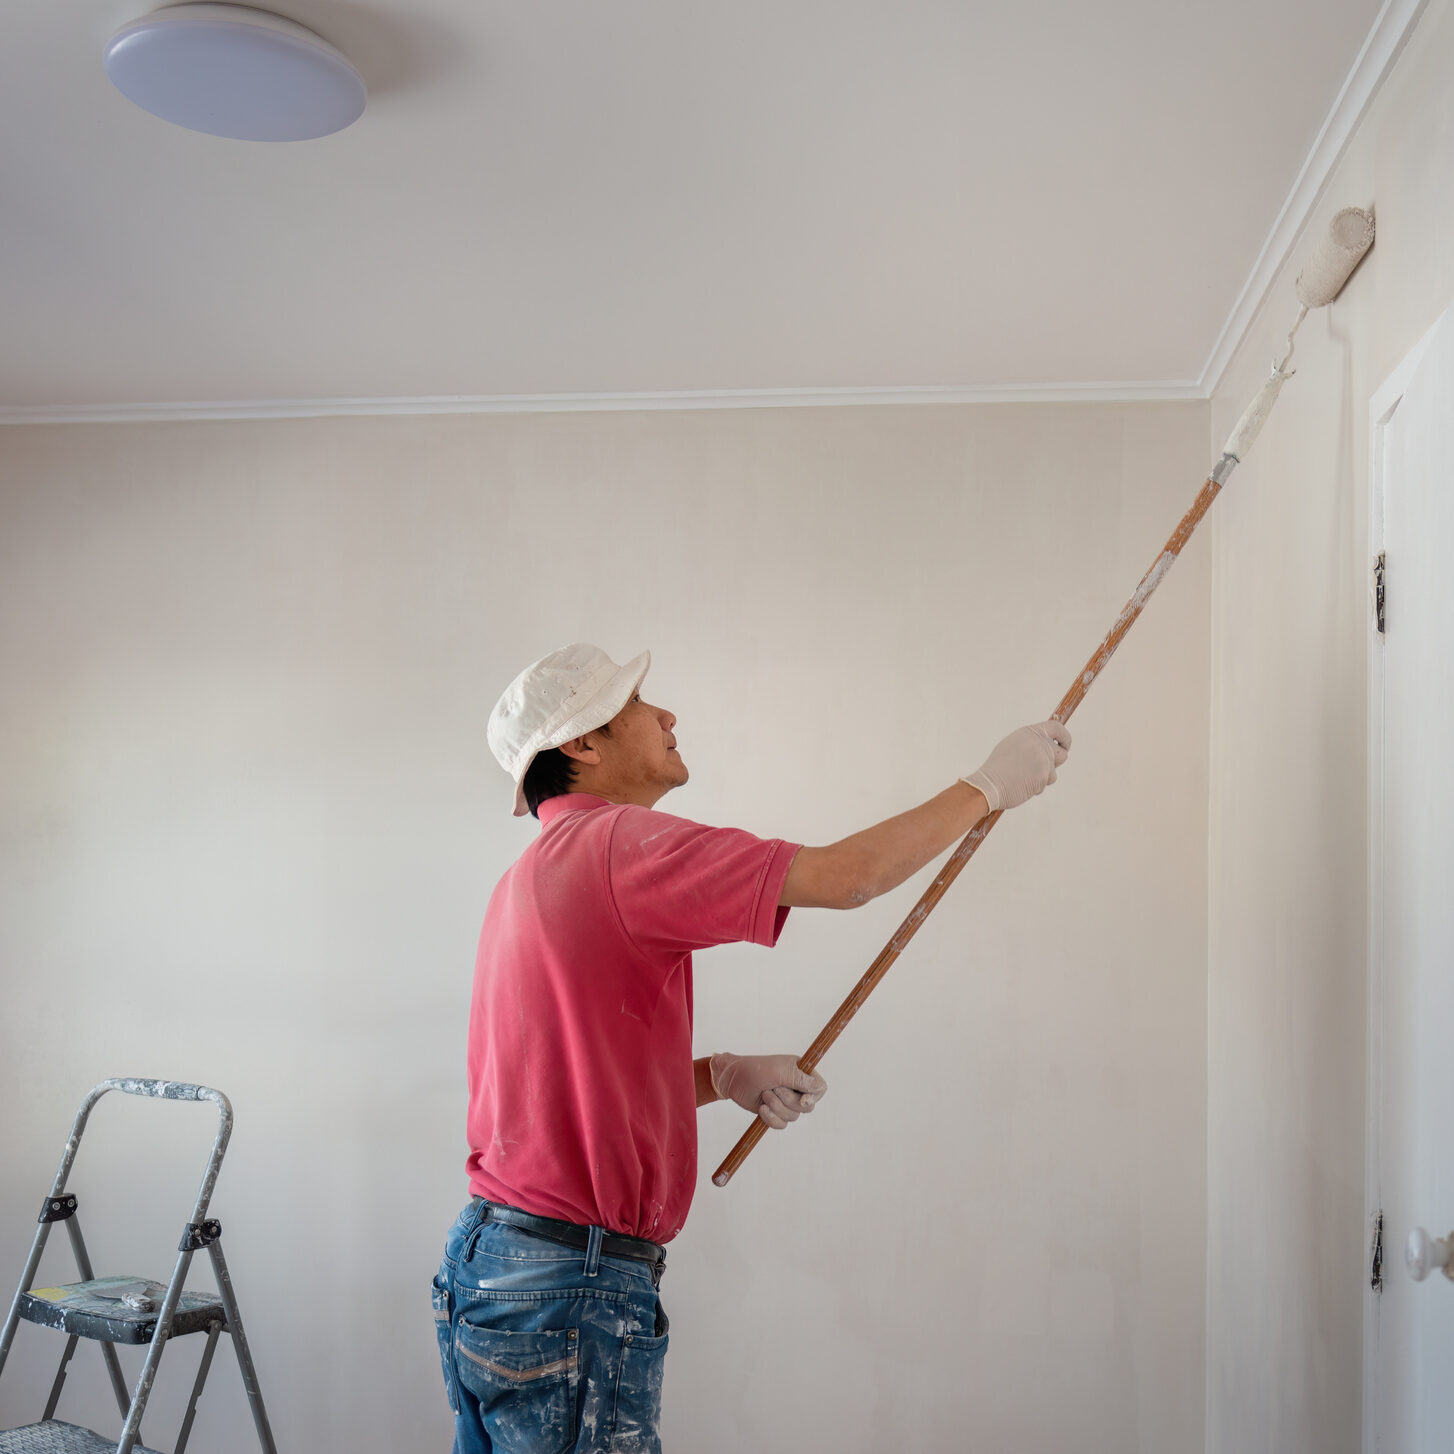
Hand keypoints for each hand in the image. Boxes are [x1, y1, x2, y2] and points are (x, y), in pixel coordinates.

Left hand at [709, 1052, 825, 1130]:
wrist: (732, 1080)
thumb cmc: (755, 1069)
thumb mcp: (780, 1071)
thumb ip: (801, 1080)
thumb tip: (821, 1088)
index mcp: (801, 1072)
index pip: (820, 1088)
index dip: (814, 1096)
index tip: (802, 1100)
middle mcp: (796, 1087)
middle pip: (808, 1106)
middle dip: (789, 1101)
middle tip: (774, 1088)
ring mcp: (786, 1101)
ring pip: (794, 1117)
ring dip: (777, 1107)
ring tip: (764, 1095)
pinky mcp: (776, 1113)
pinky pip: (782, 1125)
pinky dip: (771, 1118)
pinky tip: (761, 1108)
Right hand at [962, 720, 1071, 811]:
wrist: (988, 784)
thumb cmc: (997, 768)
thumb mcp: (1013, 746)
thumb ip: (1032, 744)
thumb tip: (1049, 747)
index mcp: (1030, 732)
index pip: (1057, 728)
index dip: (1065, 738)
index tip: (1065, 745)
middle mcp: (1039, 742)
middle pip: (1061, 754)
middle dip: (1053, 765)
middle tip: (1041, 772)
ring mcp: (1043, 758)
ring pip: (1053, 773)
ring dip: (1042, 778)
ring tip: (1022, 778)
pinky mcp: (1044, 775)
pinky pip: (1045, 783)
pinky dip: (1035, 787)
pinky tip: (1021, 785)